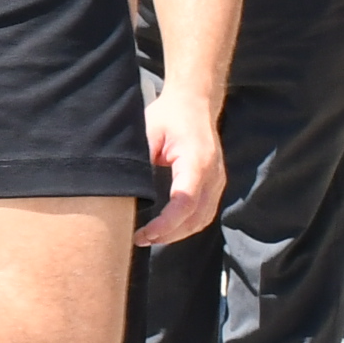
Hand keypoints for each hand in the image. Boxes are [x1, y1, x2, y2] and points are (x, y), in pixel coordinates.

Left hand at [142, 92, 225, 247]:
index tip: (146, 233)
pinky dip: (187, 225)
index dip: (167, 223)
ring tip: (151, 238)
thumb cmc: (169, 115)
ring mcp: (217, 181)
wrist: (194, 103)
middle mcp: (212, 175)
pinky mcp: (215, 184)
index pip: (185, 201)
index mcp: (196, 161)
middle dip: (169, 234)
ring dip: (178, 233)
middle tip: (141, 239)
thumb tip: (125, 189)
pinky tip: (168, 229)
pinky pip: (205, 213)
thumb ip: (141, 160)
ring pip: (202, 219)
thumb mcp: (149, 131)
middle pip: (196, 217)